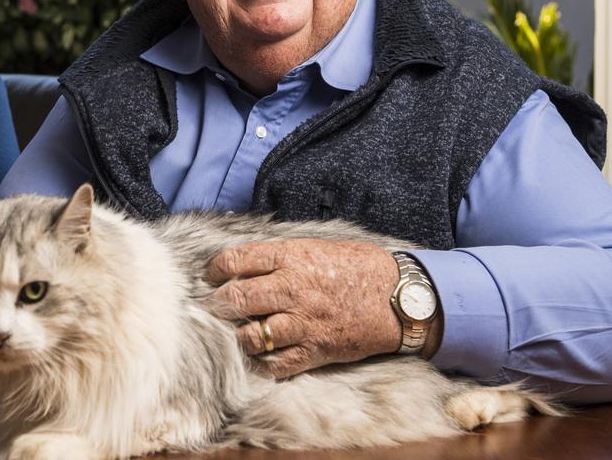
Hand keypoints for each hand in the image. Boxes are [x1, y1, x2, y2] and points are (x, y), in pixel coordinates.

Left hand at [205, 238, 401, 378]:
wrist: (399, 296)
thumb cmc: (360, 267)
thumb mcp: (318, 247)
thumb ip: (282, 256)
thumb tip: (247, 263)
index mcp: (291, 257)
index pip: (236, 260)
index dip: (215, 269)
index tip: (212, 276)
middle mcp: (292, 289)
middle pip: (236, 298)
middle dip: (217, 305)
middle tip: (213, 308)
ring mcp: (303, 322)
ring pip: (251, 335)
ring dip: (239, 336)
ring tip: (238, 332)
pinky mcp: (316, 350)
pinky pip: (277, 364)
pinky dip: (263, 363)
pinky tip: (260, 356)